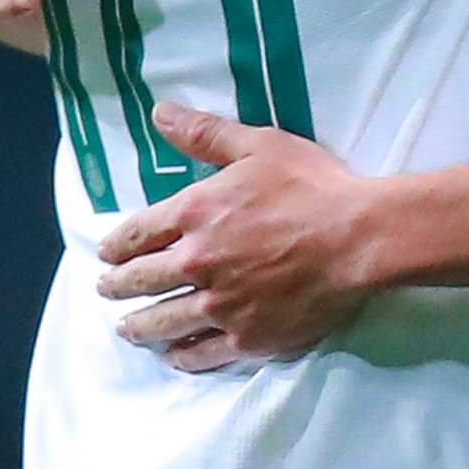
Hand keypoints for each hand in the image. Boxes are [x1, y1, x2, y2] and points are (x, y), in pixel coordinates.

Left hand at [94, 105, 389, 370]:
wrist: (362, 238)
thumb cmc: (315, 187)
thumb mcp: (262, 146)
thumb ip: (207, 134)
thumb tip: (159, 112)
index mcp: (194, 213)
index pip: (136, 234)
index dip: (115, 246)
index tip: (106, 254)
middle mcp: (196, 262)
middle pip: (141, 281)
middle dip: (117, 287)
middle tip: (106, 291)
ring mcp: (219, 305)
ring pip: (161, 322)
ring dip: (138, 327)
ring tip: (127, 330)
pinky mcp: (247, 336)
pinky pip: (201, 353)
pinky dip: (180, 356)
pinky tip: (173, 354)